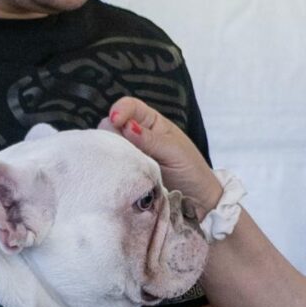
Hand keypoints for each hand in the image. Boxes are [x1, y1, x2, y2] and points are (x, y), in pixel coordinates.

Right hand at [106, 97, 220, 209]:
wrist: (196, 199)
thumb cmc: (191, 170)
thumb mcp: (174, 151)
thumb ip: (150, 139)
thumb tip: (126, 126)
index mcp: (152, 122)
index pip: (130, 107)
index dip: (120, 110)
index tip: (116, 120)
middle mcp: (136, 135)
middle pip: (111, 125)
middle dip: (113, 134)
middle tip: (123, 149)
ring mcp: (129, 154)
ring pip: (108, 146)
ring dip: (112, 152)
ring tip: (125, 164)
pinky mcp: (125, 172)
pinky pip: (111, 166)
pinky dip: (112, 167)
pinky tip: (119, 173)